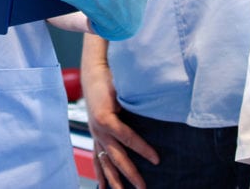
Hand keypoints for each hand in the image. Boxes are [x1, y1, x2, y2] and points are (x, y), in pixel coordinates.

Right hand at [83, 55, 156, 188]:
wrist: (92, 73)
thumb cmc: (109, 78)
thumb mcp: (123, 88)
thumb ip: (135, 101)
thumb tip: (157, 106)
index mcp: (106, 118)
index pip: (128, 138)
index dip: (143, 150)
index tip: (157, 160)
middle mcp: (98, 129)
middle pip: (116, 156)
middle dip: (130, 173)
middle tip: (143, 187)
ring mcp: (95, 134)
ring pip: (105, 161)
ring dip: (114, 179)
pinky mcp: (94, 135)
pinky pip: (96, 157)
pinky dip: (100, 172)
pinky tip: (103, 185)